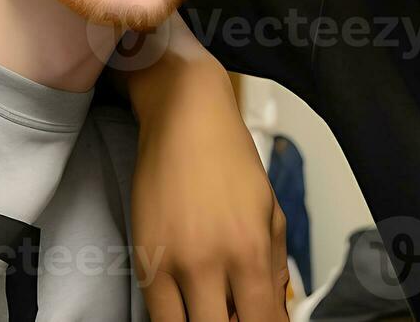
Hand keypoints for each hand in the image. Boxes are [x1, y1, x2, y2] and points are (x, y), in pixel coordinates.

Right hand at [121, 16, 289, 321]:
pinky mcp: (143, 259)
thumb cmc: (230, 158)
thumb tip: (275, 308)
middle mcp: (210, 264)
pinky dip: (176, 316)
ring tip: (212, 308)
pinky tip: (190, 304)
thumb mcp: (270, 210)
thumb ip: (276, 266)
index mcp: (251, 252)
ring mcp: (172, 264)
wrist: (184, 117)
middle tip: (237, 314)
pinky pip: (157, 312)